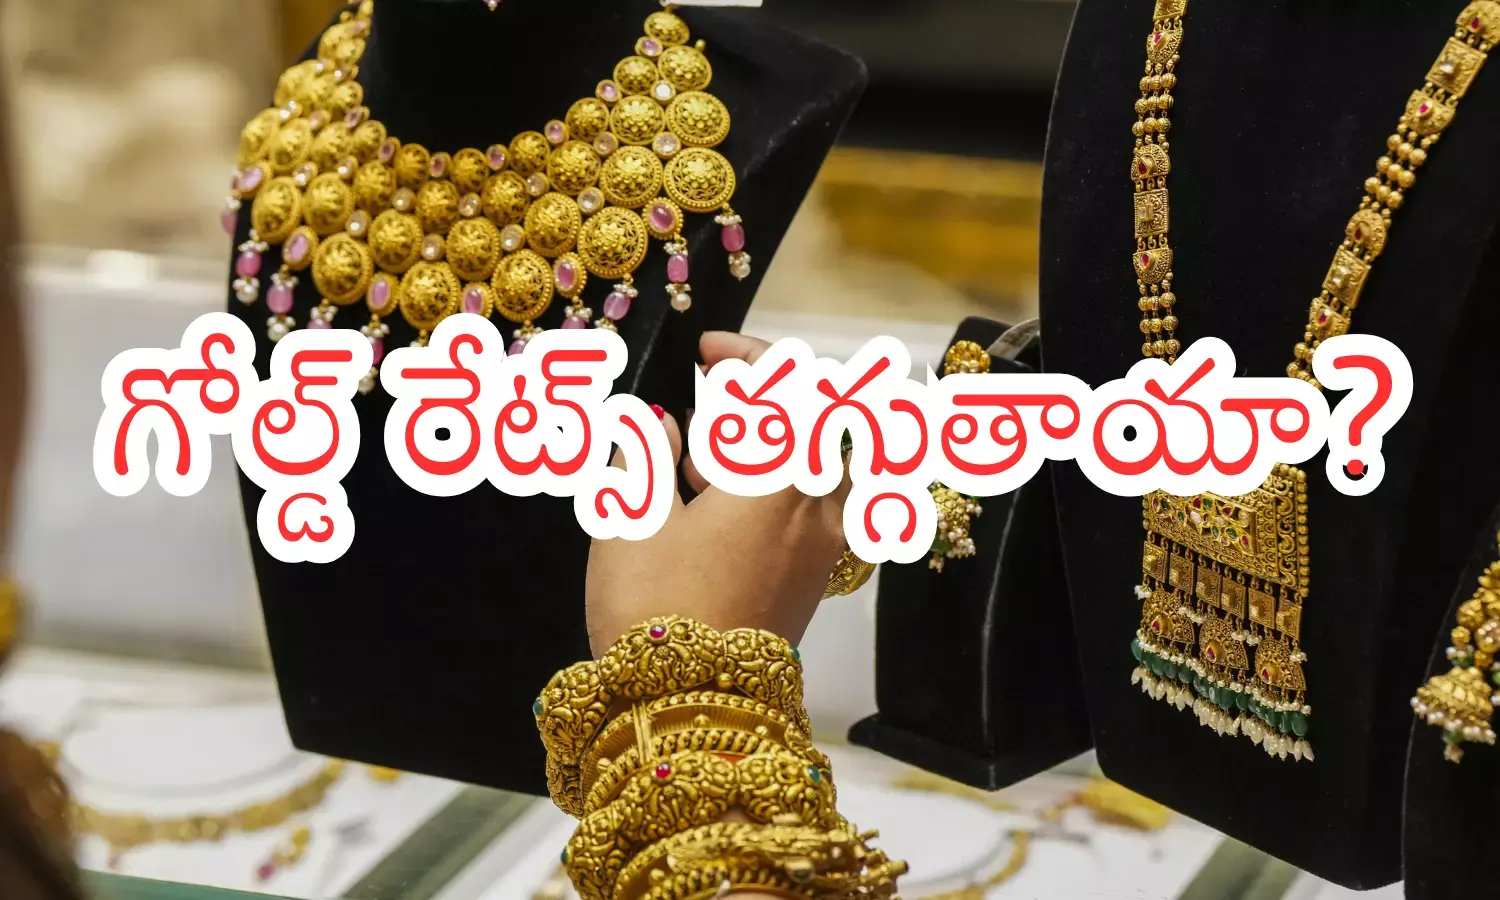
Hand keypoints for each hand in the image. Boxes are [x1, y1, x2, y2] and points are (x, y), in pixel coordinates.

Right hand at [585, 332, 849, 656]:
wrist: (691, 714)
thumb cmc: (655, 610)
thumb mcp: (632, 518)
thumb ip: (648, 454)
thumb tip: (658, 424)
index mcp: (782, 475)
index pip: (793, 382)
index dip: (750, 354)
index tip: (707, 351)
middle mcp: (820, 505)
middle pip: (815, 423)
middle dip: (758, 404)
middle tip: (699, 407)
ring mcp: (826, 547)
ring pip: (813, 467)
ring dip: (764, 450)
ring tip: (693, 466)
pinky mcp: (816, 581)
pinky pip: (808, 508)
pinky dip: (770, 489)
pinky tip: (709, 507)